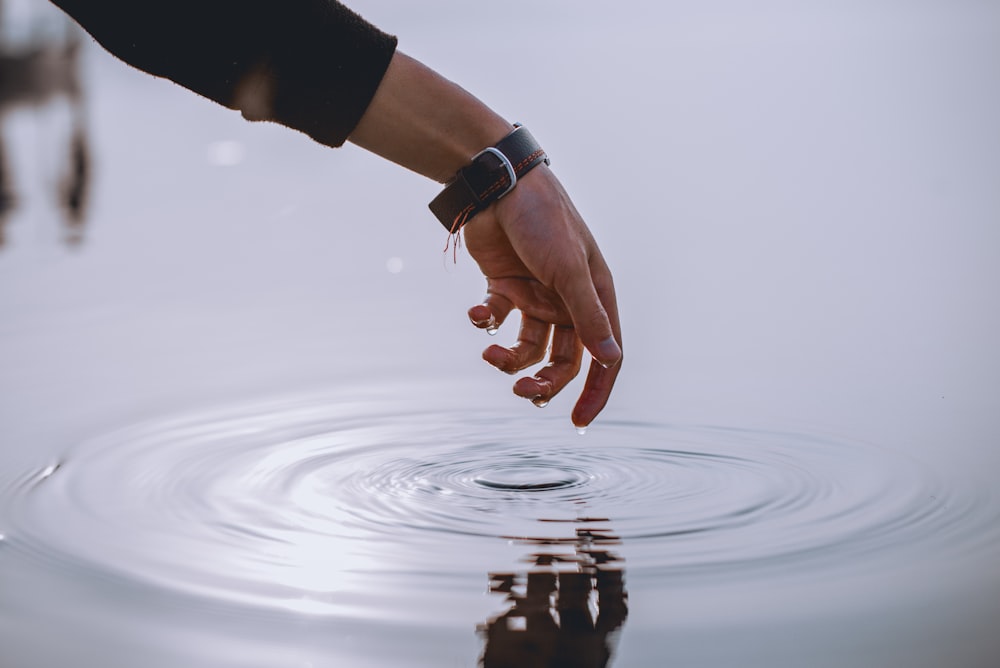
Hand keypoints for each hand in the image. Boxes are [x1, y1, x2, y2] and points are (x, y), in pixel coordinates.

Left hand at [462, 165, 621, 426]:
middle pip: (563, 360)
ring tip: (490, 353)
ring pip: (528, 347)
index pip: (605, 356)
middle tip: (522, 392)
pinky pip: (496, 319)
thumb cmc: (544, 220)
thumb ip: (587, 315)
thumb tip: (611, 359)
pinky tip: (475, 313)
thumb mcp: (569, 269)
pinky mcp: (504, 286)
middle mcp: (568, 301)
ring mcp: (536, 294)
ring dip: (509, 359)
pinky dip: (484, 323)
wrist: (499, 184)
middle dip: (544, 382)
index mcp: (595, 297)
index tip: (578, 422)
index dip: (595, 391)